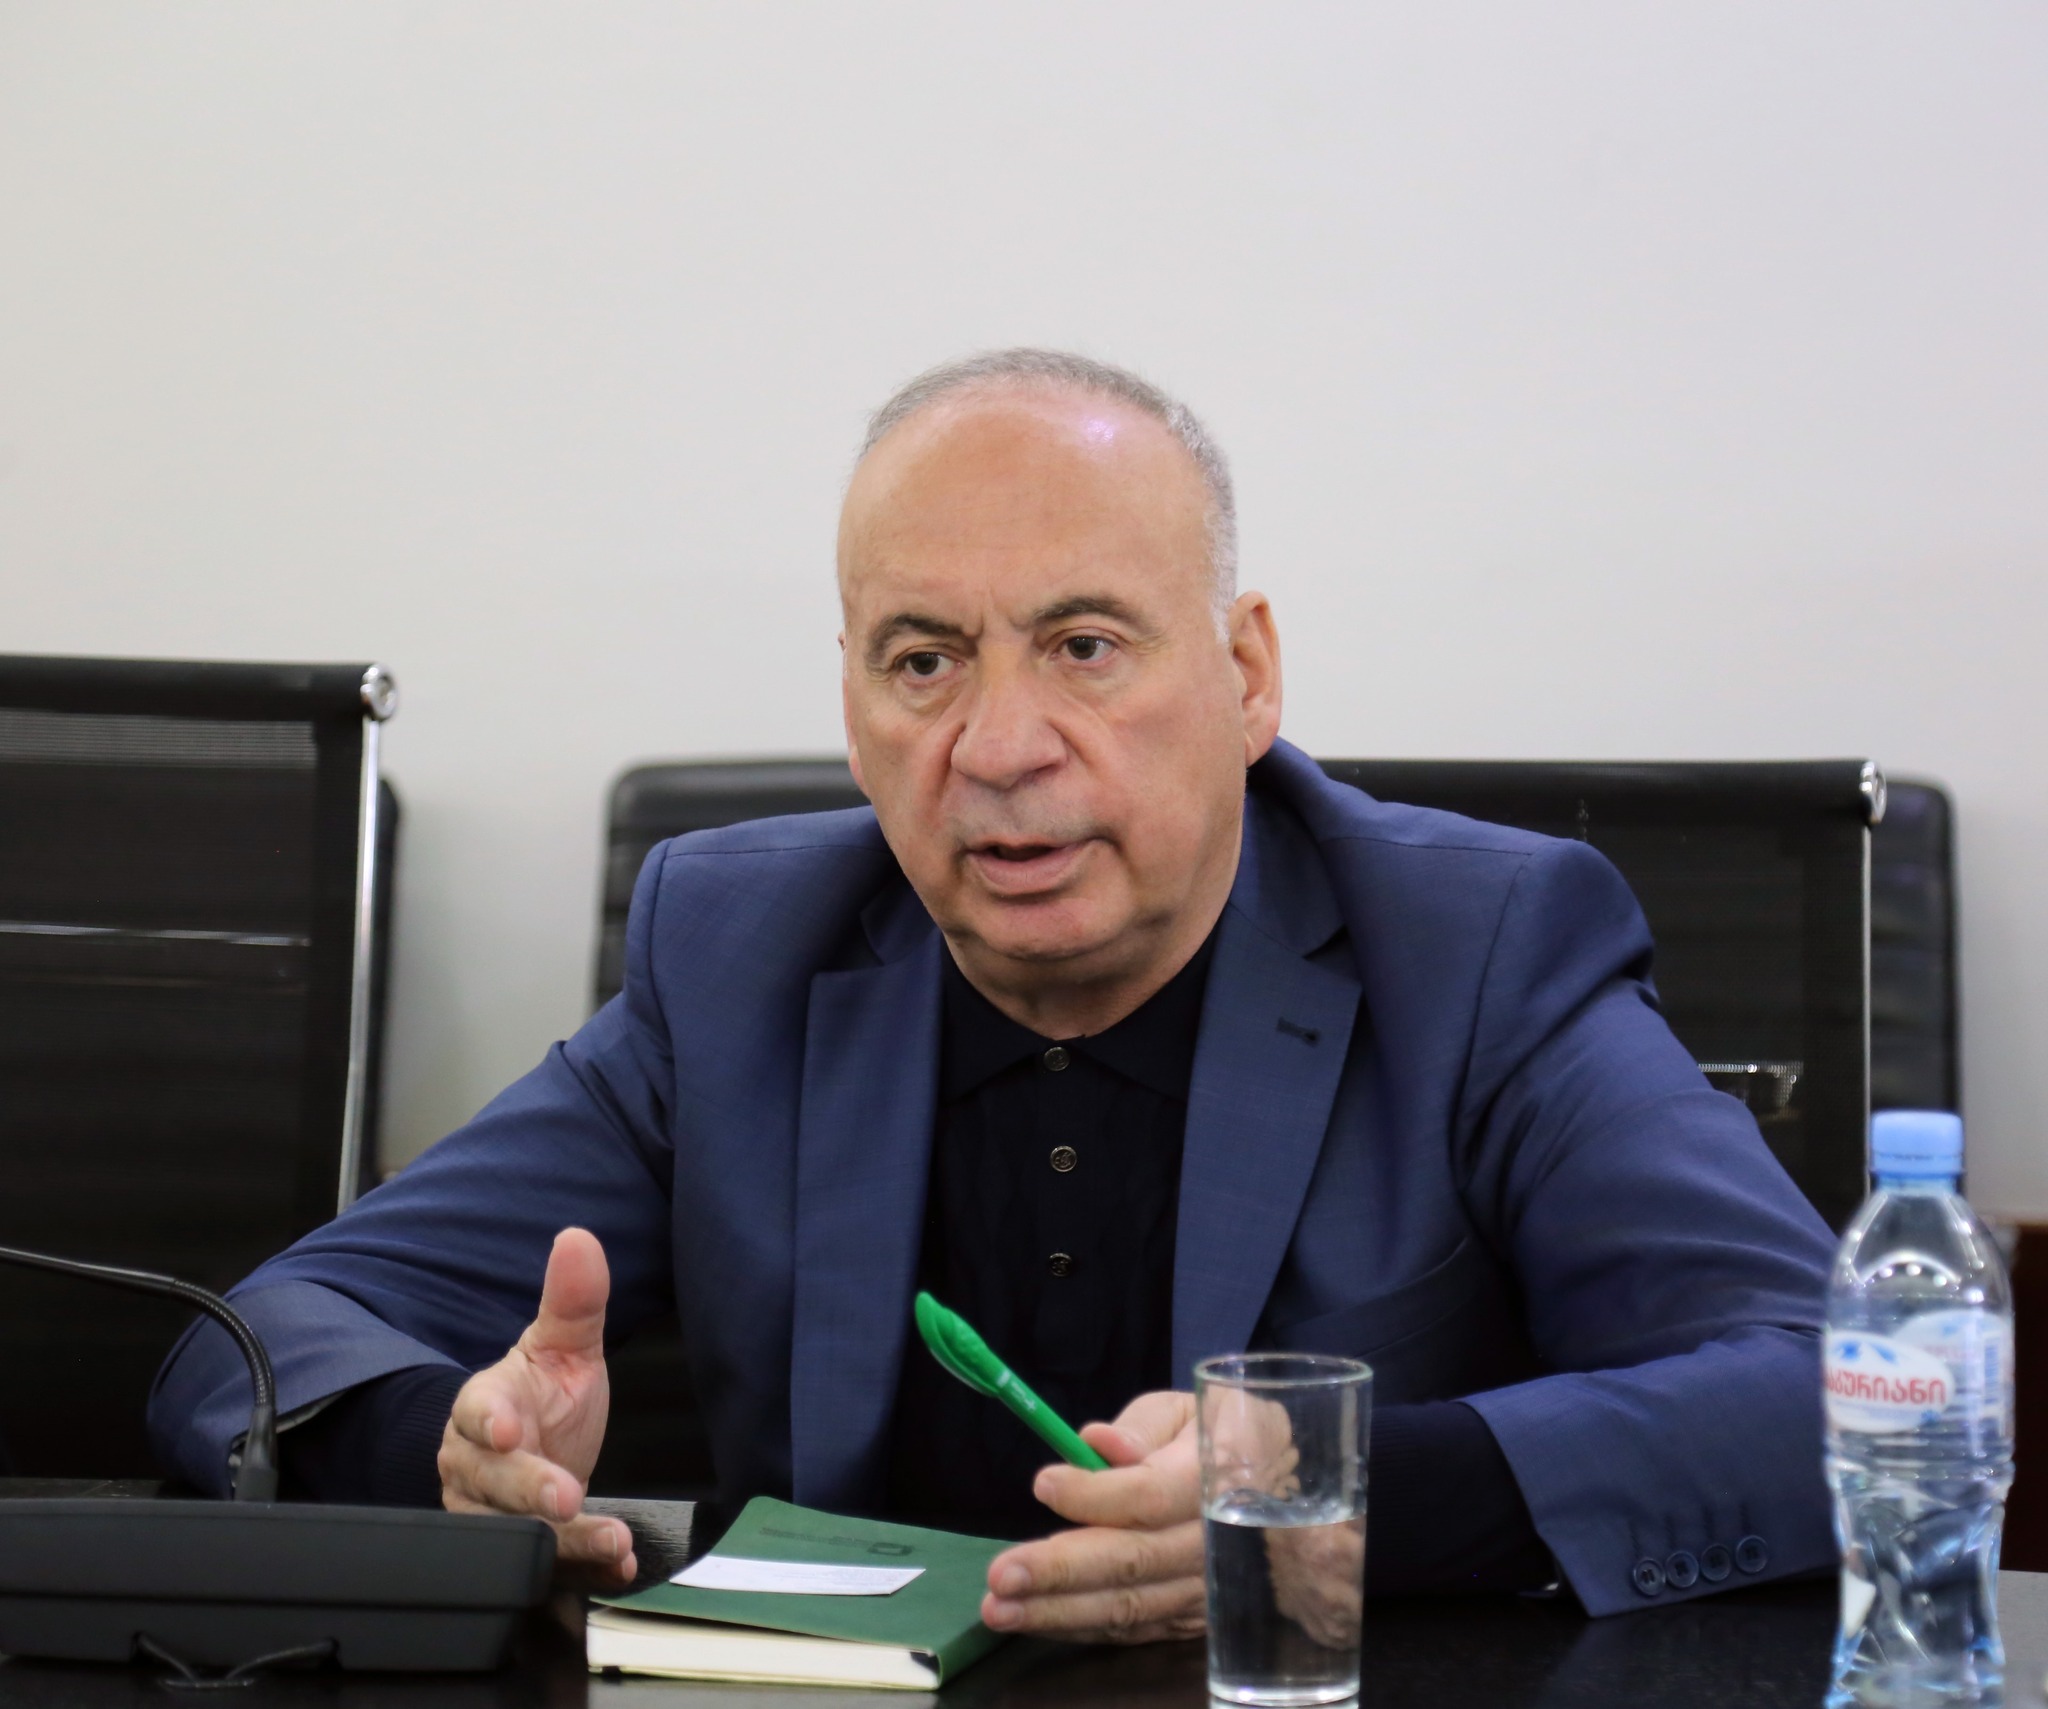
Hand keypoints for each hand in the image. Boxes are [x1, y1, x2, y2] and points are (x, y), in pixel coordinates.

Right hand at [437, 1227, 636, 1584]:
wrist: (538, 1452)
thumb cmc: (541, 1397)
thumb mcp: (564, 1348)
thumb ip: (574, 1301)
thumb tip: (578, 1239)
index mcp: (484, 1407)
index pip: (476, 1411)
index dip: (488, 1422)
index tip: (507, 1429)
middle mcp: (477, 1467)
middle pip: (492, 1483)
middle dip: (528, 1490)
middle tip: (565, 1496)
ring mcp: (494, 1514)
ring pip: (514, 1533)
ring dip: (562, 1541)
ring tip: (607, 1538)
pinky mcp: (522, 1551)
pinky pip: (546, 1567)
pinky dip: (583, 1566)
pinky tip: (615, 1561)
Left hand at [981, 1390, 1205, 1644]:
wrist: (1276, 1494)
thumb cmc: (1217, 1436)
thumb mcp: (1187, 1408)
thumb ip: (1142, 1426)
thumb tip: (1096, 1446)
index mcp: (1220, 1475)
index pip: (1154, 1495)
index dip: (1097, 1495)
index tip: (1044, 1484)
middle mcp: (1217, 1542)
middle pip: (1135, 1561)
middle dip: (1062, 1570)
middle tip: (1000, 1576)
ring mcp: (1206, 1589)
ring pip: (1129, 1605)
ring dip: (1058, 1612)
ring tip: (999, 1608)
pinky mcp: (1191, 1619)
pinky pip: (1132, 1627)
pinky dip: (1078, 1625)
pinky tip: (1032, 1618)